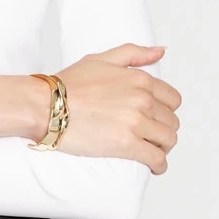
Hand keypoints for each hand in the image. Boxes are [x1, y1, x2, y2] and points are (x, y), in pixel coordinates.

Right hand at [52, 44, 180, 172]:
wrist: (45, 105)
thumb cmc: (68, 84)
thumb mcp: (102, 59)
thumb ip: (134, 53)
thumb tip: (161, 51)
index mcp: (140, 80)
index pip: (173, 100)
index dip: (165, 111)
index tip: (156, 119)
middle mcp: (143, 99)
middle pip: (171, 121)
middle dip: (163, 130)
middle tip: (150, 137)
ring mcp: (136, 122)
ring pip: (168, 141)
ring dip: (162, 148)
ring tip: (151, 151)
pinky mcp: (126, 145)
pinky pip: (156, 159)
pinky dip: (159, 165)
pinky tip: (154, 167)